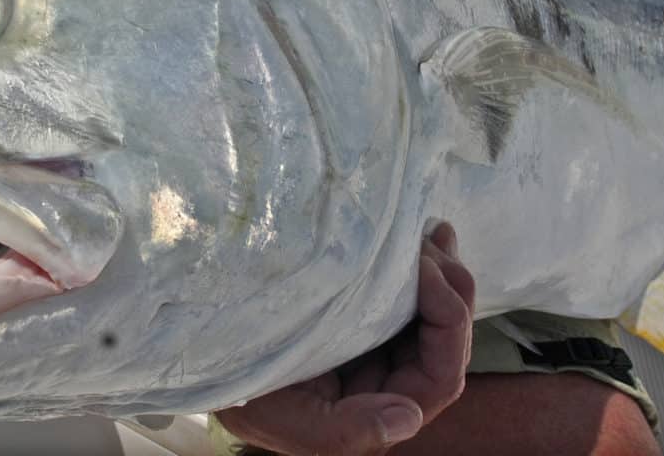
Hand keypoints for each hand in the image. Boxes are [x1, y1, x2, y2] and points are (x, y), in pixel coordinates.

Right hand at [214, 222, 474, 455]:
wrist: (212, 354)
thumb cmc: (246, 394)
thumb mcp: (288, 421)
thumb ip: (346, 432)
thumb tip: (409, 417)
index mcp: (381, 409)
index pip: (441, 375)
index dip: (448, 324)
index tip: (424, 270)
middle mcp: (388, 380)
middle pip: (445, 339)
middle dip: (451, 288)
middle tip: (434, 241)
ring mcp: (376, 345)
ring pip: (430, 313)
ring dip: (440, 271)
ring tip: (436, 232)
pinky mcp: (359, 315)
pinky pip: (402, 293)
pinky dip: (417, 265)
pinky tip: (422, 234)